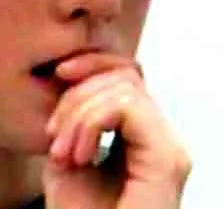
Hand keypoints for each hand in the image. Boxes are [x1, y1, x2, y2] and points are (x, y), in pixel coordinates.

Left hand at [42, 53, 190, 208]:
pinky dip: (92, 121)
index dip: (92, 63)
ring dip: (80, 112)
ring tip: (62, 151)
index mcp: (144, 136)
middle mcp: (164, 138)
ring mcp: (170, 148)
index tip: (57, 74)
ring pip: (126, 87)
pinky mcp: (168, 159)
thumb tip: (71, 74)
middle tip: (53, 135)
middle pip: (126, 74)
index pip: (128, 75)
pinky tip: (77, 153)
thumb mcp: (67, 157)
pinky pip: (128, 107)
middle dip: (77, 93)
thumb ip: (75, 118)